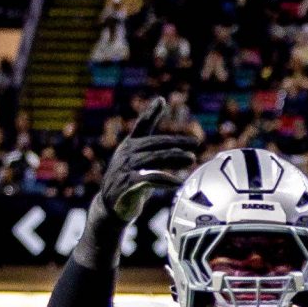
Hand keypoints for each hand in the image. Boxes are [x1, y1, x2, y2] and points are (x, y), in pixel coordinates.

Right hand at [93, 98, 196, 226]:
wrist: (111, 206)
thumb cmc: (130, 181)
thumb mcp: (140, 163)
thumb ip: (155, 152)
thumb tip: (179, 147)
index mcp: (130, 145)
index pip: (141, 126)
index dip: (150, 113)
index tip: (161, 100)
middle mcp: (127, 153)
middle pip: (155, 144)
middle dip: (176, 142)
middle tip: (196, 142)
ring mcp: (126, 168)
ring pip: (154, 159)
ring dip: (174, 158)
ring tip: (192, 158)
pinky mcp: (128, 184)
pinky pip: (150, 179)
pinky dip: (165, 179)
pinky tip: (178, 181)